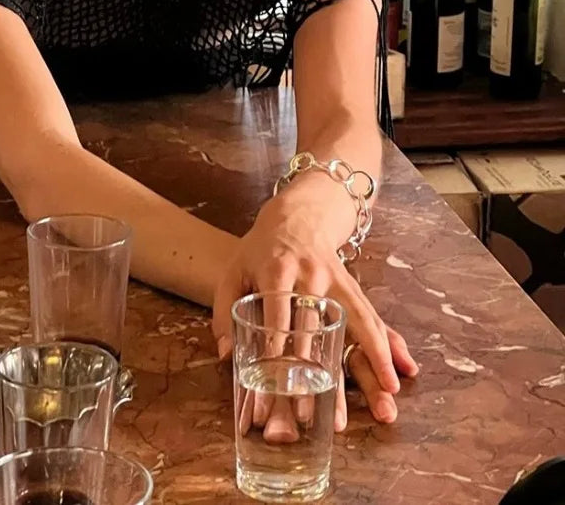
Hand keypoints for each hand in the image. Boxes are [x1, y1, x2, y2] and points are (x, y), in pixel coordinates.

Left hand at [212, 185, 417, 431]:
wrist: (297, 216)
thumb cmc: (259, 251)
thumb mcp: (233, 271)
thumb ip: (224, 311)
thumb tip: (227, 355)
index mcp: (276, 269)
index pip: (277, 311)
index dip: (277, 344)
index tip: (278, 378)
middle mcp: (310, 275)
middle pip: (316, 328)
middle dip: (317, 371)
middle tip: (318, 412)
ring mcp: (336, 280)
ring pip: (355, 322)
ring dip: (371, 359)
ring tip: (386, 395)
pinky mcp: (353, 286)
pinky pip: (372, 317)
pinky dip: (388, 344)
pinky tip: (403, 371)